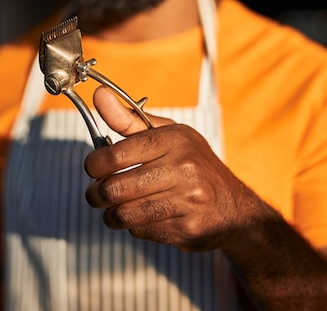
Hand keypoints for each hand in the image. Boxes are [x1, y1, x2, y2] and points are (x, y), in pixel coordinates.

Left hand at [84, 86, 253, 251]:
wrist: (233, 208)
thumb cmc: (193, 166)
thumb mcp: (168, 135)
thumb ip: (129, 120)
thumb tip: (99, 96)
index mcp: (174, 141)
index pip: (115, 155)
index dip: (94, 165)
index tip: (93, 167)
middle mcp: (183, 169)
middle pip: (114, 188)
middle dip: (96, 194)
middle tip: (97, 193)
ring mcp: (187, 200)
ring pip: (123, 214)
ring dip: (110, 214)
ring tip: (114, 208)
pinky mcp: (186, 228)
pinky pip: (140, 231)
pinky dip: (133, 226)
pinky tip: (143, 217)